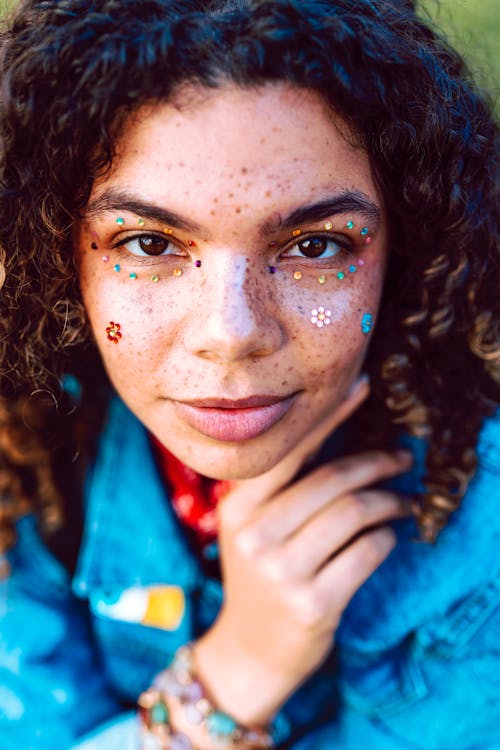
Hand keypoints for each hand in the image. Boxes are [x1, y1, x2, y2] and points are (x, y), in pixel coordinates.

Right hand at [194, 376, 412, 724]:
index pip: (290, 449)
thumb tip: (338, 437)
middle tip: (401, 458)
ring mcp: (283, 570)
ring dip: (391, 501)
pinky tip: (388, 536)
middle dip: (377, 462)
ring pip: (356, 512)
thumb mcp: (251, 528)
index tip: (361, 386)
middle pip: (334, 478)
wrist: (250, 650)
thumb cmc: (258, 578)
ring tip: (404, 503)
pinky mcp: (313, 603)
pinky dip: (387, 537)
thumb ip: (282, 488)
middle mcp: (256, 533)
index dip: (330, 414)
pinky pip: (368, 551)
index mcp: (239, 506)